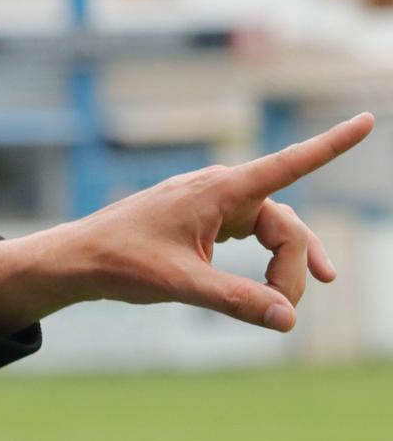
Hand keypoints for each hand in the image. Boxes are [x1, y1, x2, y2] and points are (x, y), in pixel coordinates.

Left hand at [0, 113, 373, 335]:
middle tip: (286, 311)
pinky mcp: (201, 216)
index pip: (288, 165)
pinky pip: (250, 231)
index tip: (367, 121)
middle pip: (284, 223)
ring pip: (271, 229)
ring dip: (283, 264)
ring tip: (291, 301)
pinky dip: (264, 258)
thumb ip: (236, 300)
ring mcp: (211, 201)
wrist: (77, 258)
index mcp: (219, 191)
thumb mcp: (180, 285)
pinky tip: (272, 283)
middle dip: (292, 266)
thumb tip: (287, 320)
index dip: (331, 146)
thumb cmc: (121, 263)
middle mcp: (220, 188)